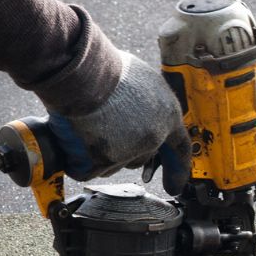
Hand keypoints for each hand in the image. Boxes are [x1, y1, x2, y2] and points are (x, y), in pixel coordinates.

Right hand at [46, 52, 190, 180]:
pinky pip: (88, 169)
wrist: (85, 75)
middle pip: (141, 157)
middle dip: (127, 149)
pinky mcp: (104, 159)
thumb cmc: (110, 70)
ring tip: (90, 124)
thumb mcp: (144, 79)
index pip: (180, 149)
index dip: (178, 169)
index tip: (175, 185)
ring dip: (102, 153)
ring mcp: (129, 151)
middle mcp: (152, 137)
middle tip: (108, 130)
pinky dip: (79, 160)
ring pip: (115, 164)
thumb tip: (144, 108)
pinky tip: (76, 140)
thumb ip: (150, 101)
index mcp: (167, 116)